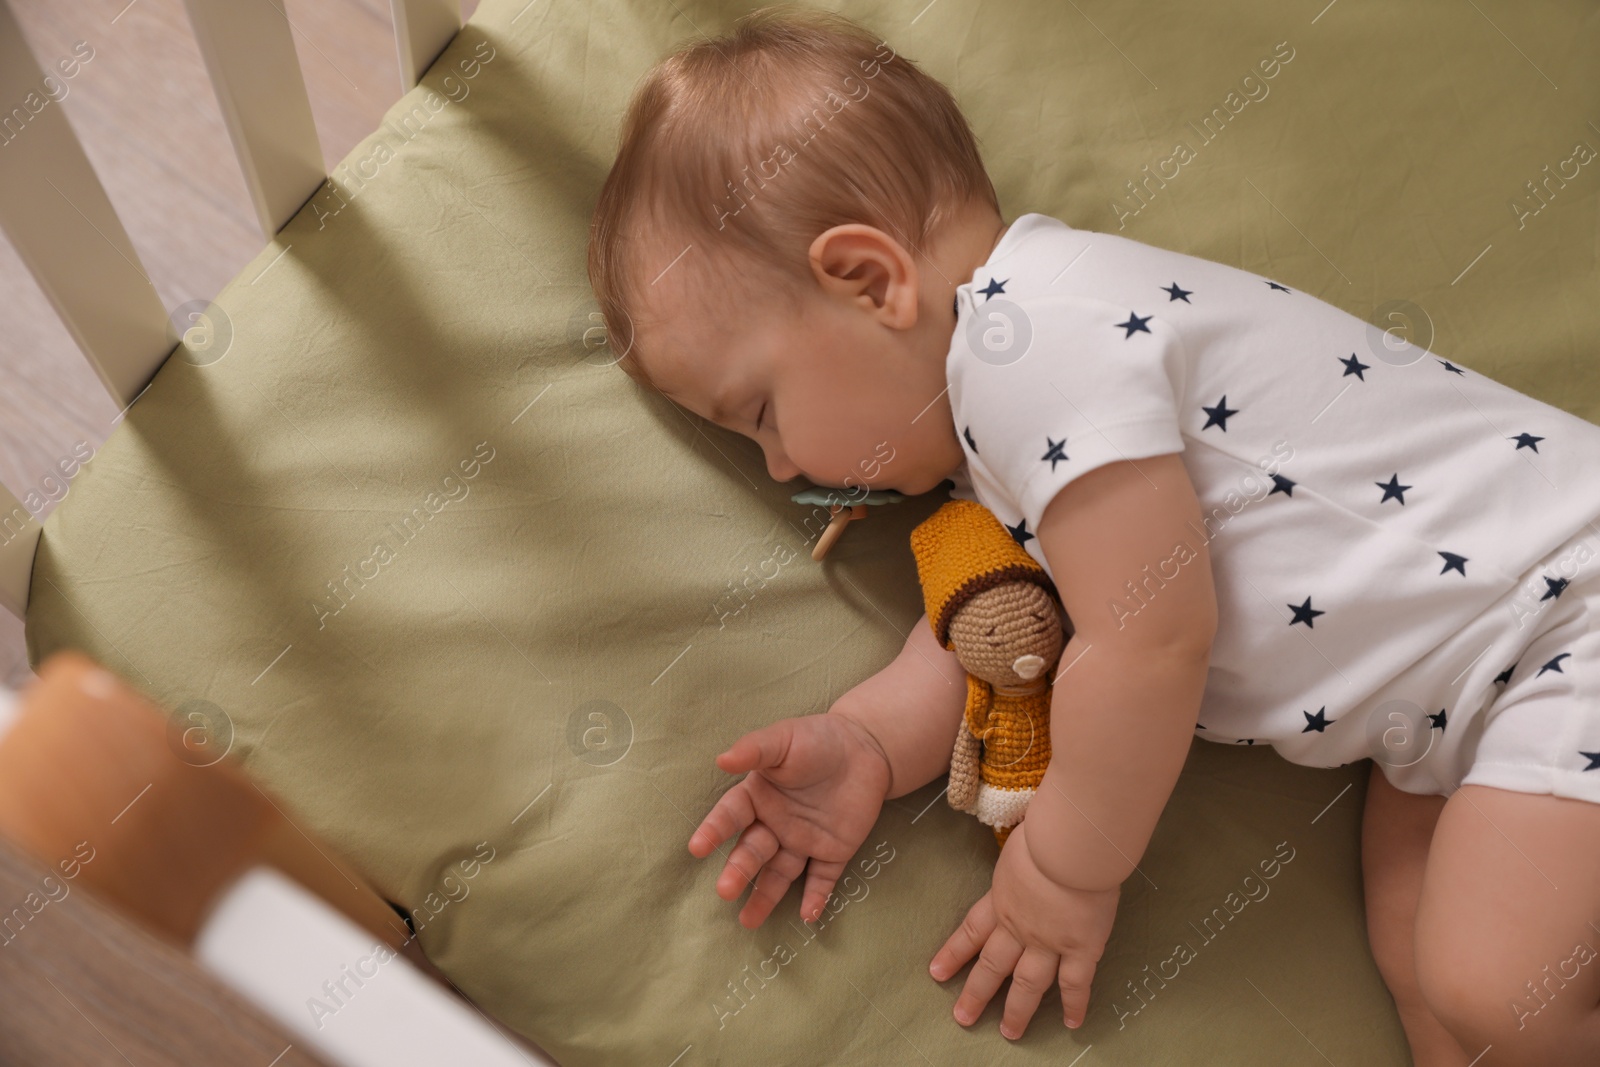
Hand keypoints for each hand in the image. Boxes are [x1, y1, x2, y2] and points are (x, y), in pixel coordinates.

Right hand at [688, 709, 892, 927]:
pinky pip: (822, 878)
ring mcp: (803, 841)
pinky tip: (808, 914)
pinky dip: (815, 896)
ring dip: (765, 896)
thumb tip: (722, 759)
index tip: (697, 848)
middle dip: (738, 871)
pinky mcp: (833, 852)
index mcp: (758, 797)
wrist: (866, 747)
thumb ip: (755, 749)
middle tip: (724, 891)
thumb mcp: (784, 739)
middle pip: (753, 851)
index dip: (714, 831)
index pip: (731, 816)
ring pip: (780, 873)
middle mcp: (775, 824)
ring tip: (749, 922)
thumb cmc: (817, 739)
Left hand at [928, 817, 1120, 1038]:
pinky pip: (1076, 984)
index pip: (971, 931)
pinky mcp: (1080, 949)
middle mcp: (1019, 927)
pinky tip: (1072, 1023)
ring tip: (1008, 1033)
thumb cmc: (1047, 831)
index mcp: (1002, 898)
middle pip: (992, 966)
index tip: (936, 973)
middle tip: (962, 1017)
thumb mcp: (1020, 841)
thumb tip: (1028, 839)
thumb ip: (1020, 854)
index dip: (954, 953)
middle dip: (976, 993)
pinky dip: (1074, 1005)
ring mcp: (1049, 942)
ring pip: (1027, 984)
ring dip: (1017, 1010)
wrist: (1069, 847)